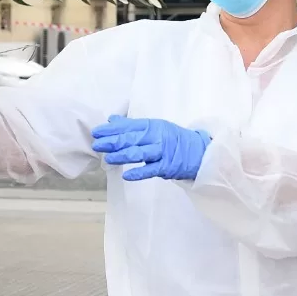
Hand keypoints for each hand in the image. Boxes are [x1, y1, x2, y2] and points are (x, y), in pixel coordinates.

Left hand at [91, 115, 210, 181]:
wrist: (199, 152)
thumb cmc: (173, 139)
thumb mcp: (155, 127)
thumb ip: (133, 125)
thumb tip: (112, 120)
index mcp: (152, 125)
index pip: (128, 126)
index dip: (111, 129)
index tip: (96, 132)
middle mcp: (156, 136)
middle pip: (131, 139)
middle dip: (112, 142)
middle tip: (97, 145)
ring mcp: (162, 152)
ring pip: (138, 153)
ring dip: (121, 156)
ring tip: (108, 158)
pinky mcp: (167, 166)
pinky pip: (150, 170)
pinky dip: (138, 173)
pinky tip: (126, 175)